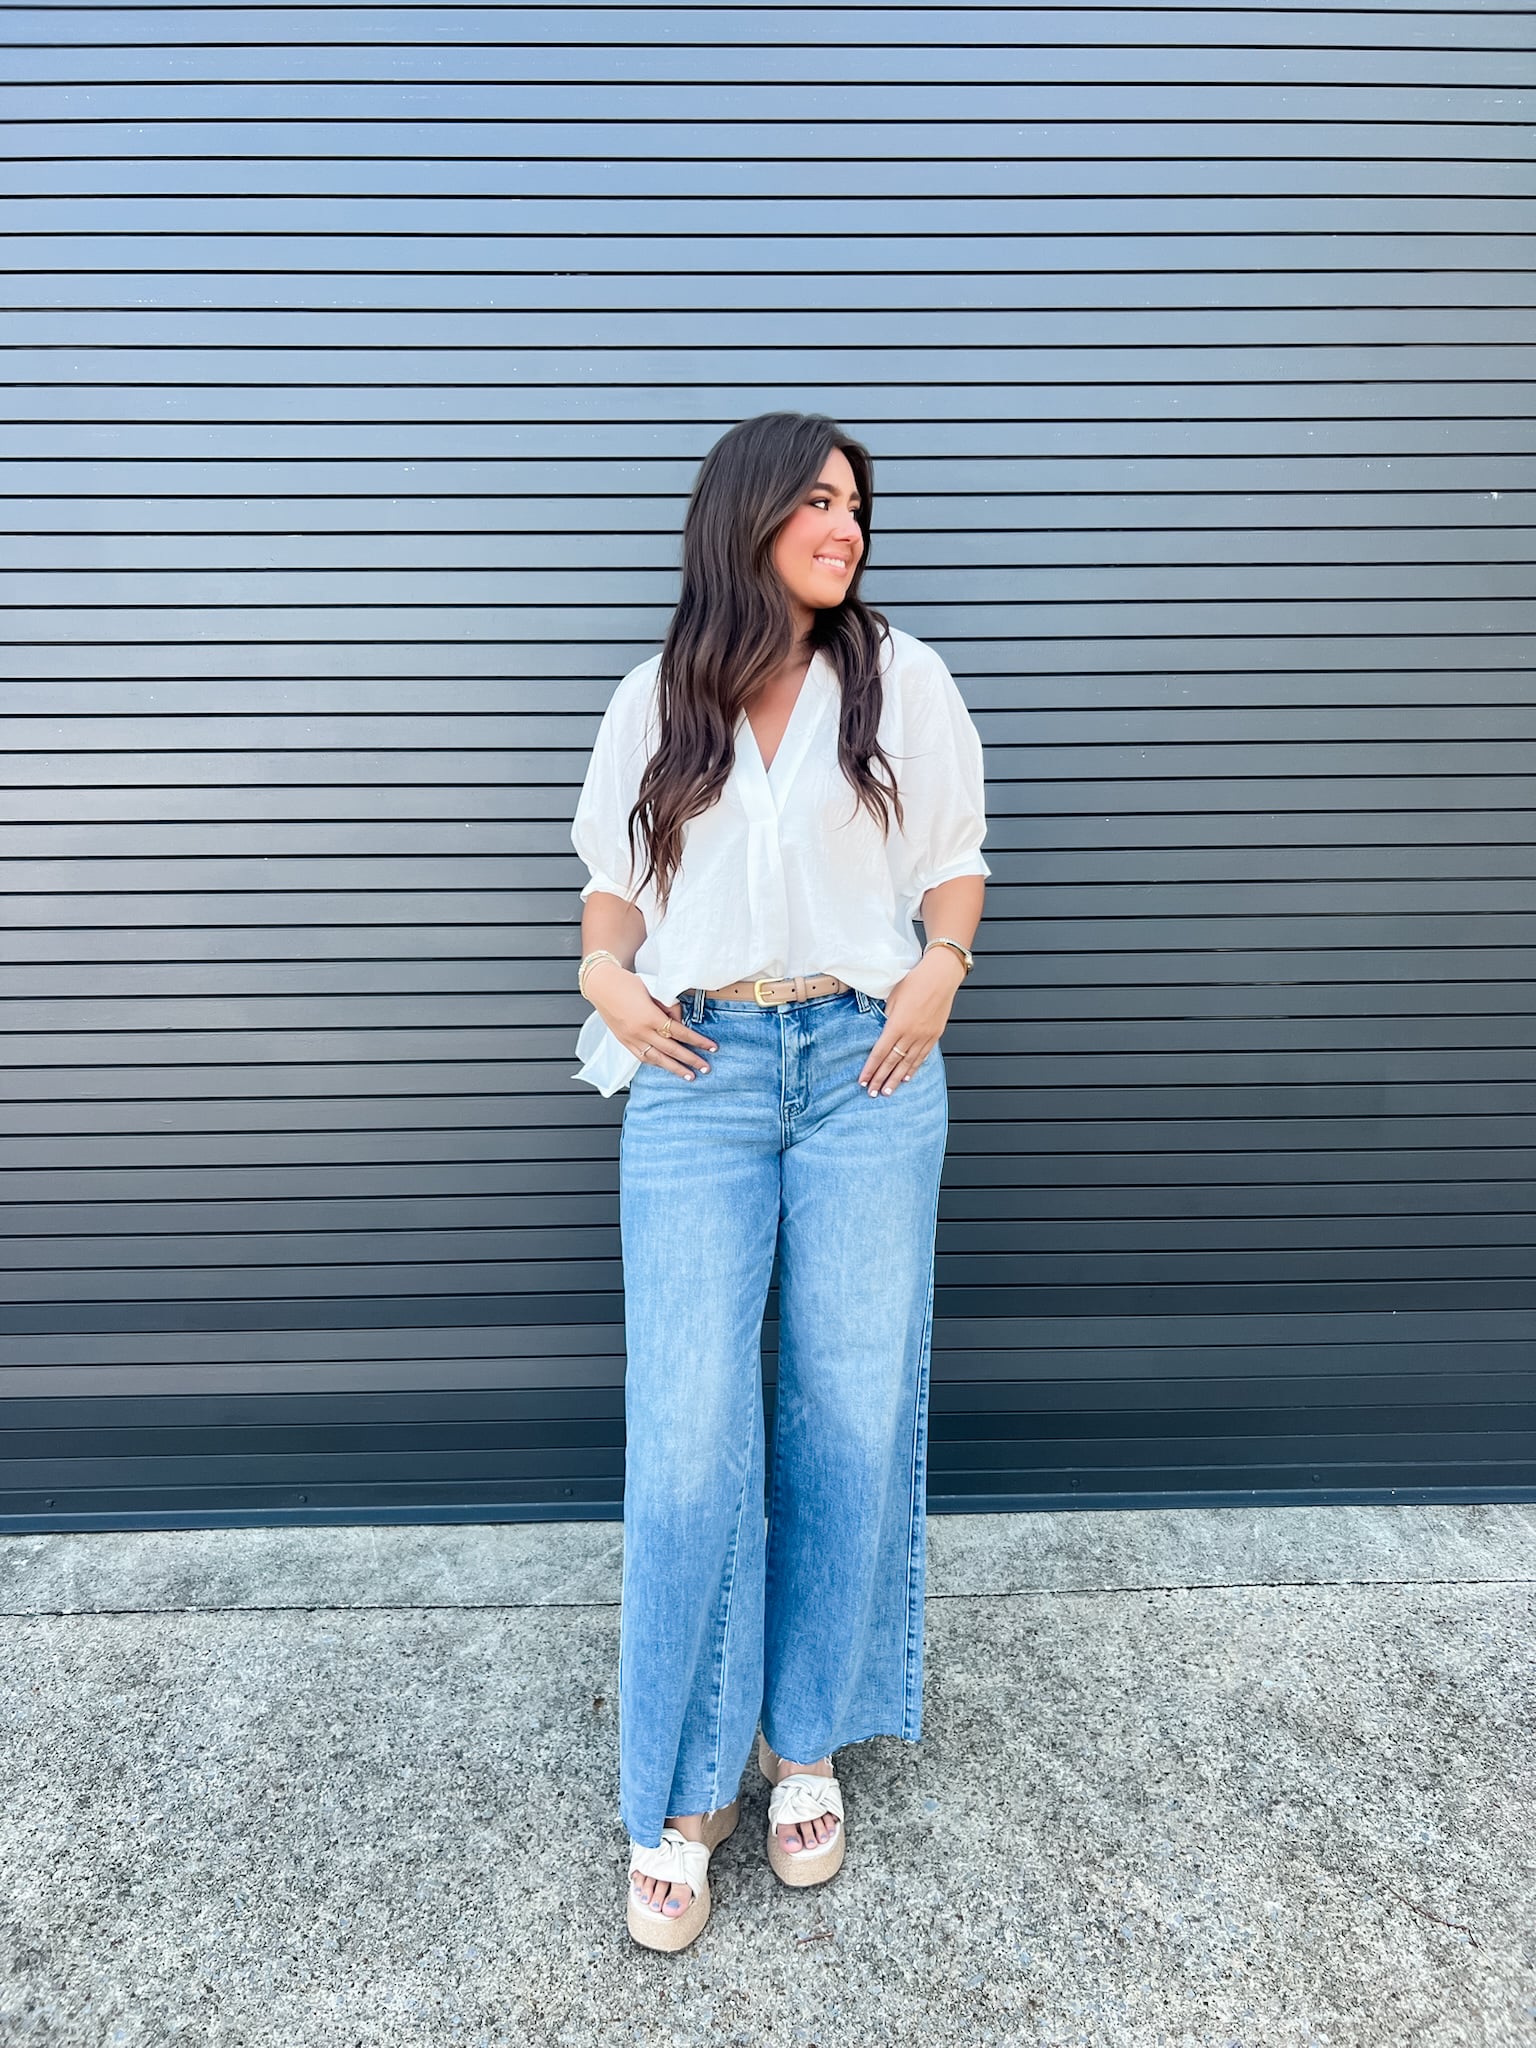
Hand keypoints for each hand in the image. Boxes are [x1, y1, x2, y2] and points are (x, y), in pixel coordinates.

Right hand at [586, 962, 716, 1081]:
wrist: (601, 985)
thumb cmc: (626, 983)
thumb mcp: (653, 990)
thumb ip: (668, 1006)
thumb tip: (680, 1020)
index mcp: (649, 1016)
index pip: (680, 1032)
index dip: (698, 1041)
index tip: (711, 1047)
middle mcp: (640, 1031)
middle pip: (671, 1049)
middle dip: (691, 1060)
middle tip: (706, 1068)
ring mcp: (631, 1038)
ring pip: (657, 1059)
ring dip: (675, 1068)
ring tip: (690, 1075)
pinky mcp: (624, 1041)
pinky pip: (642, 1057)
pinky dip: (656, 1063)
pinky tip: (666, 1066)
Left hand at [858, 947, 964, 1096]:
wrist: (941, 976)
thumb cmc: (915, 981)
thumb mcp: (893, 997)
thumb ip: (886, 1017)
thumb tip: (881, 1030)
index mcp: (896, 1024)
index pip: (879, 1053)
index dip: (870, 1069)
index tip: (863, 1081)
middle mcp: (911, 1034)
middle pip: (892, 1062)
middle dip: (880, 1079)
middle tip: (872, 1093)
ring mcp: (924, 1036)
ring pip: (907, 1063)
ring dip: (896, 1079)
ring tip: (888, 1092)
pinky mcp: (935, 1035)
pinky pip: (922, 1057)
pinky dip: (913, 1068)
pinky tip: (906, 1077)